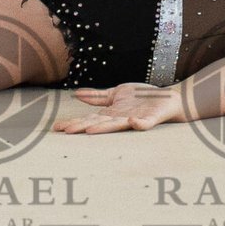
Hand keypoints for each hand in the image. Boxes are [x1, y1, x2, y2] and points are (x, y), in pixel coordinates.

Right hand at [52, 82, 184, 132]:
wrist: (168, 99)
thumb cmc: (142, 98)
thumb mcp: (117, 94)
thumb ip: (98, 96)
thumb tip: (76, 93)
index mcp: (111, 114)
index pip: (89, 119)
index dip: (74, 122)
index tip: (57, 127)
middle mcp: (120, 119)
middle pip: (98, 124)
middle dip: (82, 127)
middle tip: (66, 132)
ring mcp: (135, 119)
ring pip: (117, 125)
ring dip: (104, 128)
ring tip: (89, 130)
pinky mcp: (150, 119)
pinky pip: (145, 123)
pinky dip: (139, 124)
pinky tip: (132, 121)